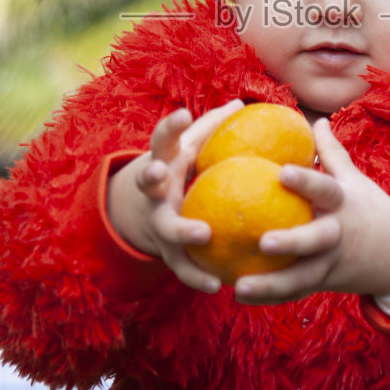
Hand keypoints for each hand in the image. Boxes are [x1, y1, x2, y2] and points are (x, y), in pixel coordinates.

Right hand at [106, 99, 244, 293]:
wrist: (154, 214)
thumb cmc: (184, 172)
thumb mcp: (193, 150)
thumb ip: (214, 129)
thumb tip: (242, 104)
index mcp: (163, 161)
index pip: (161, 140)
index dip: (169, 127)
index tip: (182, 114)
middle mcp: (155, 191)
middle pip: (147, 181)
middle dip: (151, 176)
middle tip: (162, 173)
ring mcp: (158, 222)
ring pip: (165, 228)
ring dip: (181, 231)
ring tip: (203, 234)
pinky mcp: (167, 252)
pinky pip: (182, 267)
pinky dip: (197, 276)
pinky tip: (219, 285)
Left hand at [233, 119, 389, 306]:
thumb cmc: (370, 211)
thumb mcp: (356, 182)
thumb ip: (332, 153)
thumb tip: (316, 120)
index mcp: (343, 204)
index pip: (324, 190)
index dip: (306, 181)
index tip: (282, 172)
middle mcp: (337, 234)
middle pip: (315, 241)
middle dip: (292, 242)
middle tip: (264, 241)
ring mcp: (331, 262)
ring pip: (301, 277)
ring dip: (270, 284)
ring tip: (238, 286)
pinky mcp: (324, 282)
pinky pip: (295, 291)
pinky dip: (270, 295)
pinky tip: (238, 294)